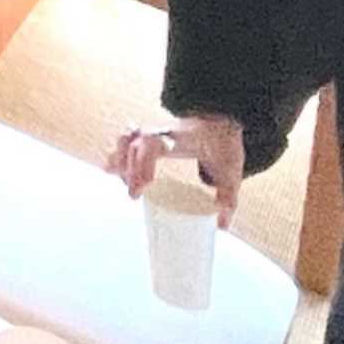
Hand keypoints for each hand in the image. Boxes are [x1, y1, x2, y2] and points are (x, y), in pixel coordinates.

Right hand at [107, 115, 247, 225]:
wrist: (223, 119)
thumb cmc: (224, 143)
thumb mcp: (230, 171)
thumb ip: (227, 197)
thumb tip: (221, 225)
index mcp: (181, 138)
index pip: (152, 144)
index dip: (142, 164)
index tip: (142, 188)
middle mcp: (163, 133)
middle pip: (133, 144)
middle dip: (128, 170)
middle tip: (134, 195)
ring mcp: (156, 132)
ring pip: (126, 138)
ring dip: (119, 160)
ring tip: (120, 180)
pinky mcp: (152, 136)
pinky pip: (127, 140)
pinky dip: (118, 154)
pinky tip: (113, 169)